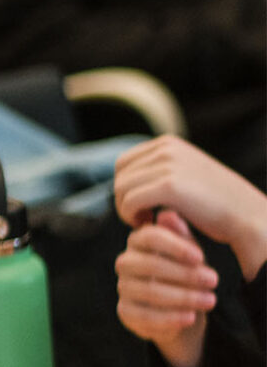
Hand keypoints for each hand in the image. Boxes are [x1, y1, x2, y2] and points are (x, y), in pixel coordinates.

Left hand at [115, 135, 266, 279]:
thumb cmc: (214, 202)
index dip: (126, 187)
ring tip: (147, 220)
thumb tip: (124, 176)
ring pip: (121, 190)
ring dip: (127, 210)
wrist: (246, 216)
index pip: (123, 163)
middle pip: (120, 175)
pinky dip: (131, 217)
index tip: (142, 205)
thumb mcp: (186, 174)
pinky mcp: (168, 186)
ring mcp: (168, 165)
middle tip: (143, 216)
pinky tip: (149, 223)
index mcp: (168, 143)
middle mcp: (167, 149)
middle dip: (124, 199)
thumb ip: (160, 169)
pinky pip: (129, 202)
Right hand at [117, 209, 214, 366]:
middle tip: (213, 280)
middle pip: (149, 264)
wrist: (183, 306)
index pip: (150, 236)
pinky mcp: (125, 311)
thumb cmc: (186, 272)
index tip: (200, 257)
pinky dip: (170, 318)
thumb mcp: (190, 253)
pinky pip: (144, 316)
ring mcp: (123, 287)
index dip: (175, 246)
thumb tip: (167, 214)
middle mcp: (126, 262)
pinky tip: (191, 317)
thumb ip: (181, 235)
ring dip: (183, 297)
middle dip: (184, 274)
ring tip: (209, 300)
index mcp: (140, 242)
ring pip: (149, 291)